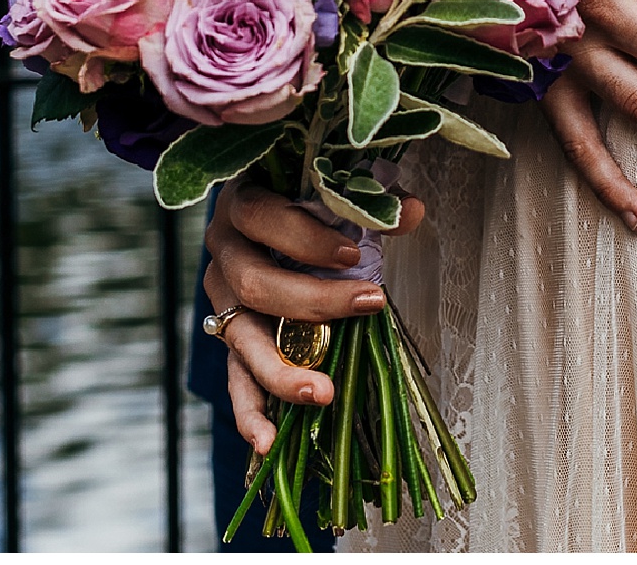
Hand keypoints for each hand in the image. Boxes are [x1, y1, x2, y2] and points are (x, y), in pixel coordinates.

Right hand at [202, 174, 427, 453]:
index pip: (260, 217)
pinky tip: (270, 441)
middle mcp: (224, 254)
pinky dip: (251, 413)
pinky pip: (235, 380)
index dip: (303, 237)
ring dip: (282, 370)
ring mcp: (222, 301)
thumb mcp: (333, 194)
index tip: (352, 253)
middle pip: (255, 283)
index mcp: (242, 205)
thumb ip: (370, 201)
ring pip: (242, 339)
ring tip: (323, 394)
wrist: (272, 214)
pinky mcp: (232, 340)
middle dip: (314, 300)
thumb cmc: (307, 203)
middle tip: (369, 303)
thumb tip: (413, 212)